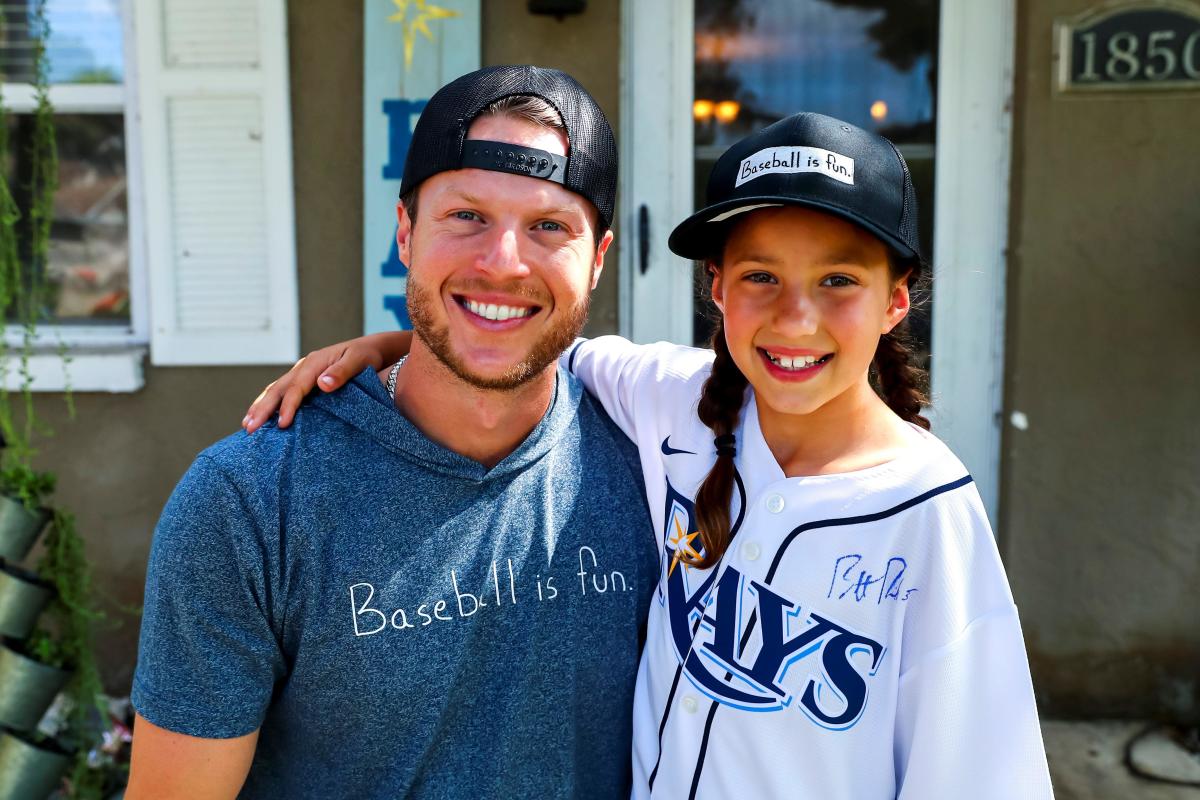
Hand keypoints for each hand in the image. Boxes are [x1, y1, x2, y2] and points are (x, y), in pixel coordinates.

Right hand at [242, 332, 410, 431]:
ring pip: (276, 389)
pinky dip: (270, 403)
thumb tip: (322, 384)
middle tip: (249, 428)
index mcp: (315, 362)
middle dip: (262, 409)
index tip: (282, 424)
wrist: (371, 348)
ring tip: (247, 425)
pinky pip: (282, 391)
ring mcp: (302, 372)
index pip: (297, 387)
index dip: (288, 406)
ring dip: (260, 406)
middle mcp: (304, 366)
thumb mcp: (360, 361)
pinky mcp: (304, 380)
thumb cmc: (367, 356)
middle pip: (278, 388)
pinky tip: (263, 416)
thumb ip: (342, 372)